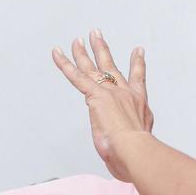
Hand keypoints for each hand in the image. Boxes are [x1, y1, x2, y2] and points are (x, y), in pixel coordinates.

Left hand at [52, 30, 153, 181]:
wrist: (137, 152)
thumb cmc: (138, 157)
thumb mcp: (138, 146)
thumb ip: (130, 145)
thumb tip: (124, 158)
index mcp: (139, 105)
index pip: (137, 80)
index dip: (138, 64)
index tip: (137, 51)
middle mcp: (126, 93)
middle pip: (111, 67)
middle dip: (103, 50)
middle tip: (98, 36)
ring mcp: (111, 92)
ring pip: (93, 67)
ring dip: (83, 52)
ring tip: (77, 39)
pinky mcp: (96, 96)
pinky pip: (77, 76)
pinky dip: (65, 63)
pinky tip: (57, 52)